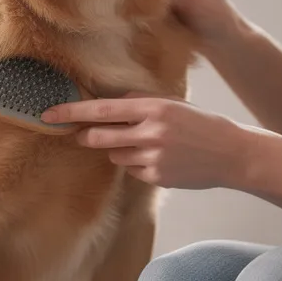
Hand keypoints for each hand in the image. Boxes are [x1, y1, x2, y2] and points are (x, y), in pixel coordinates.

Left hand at [42, 94, 248, 189]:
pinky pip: (133, 170)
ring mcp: (153, 158)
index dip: (72, 112)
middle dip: (87, 136)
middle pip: (100, 137)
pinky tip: (162, 159)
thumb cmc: (202, 124)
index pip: (102, 110)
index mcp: (154, 108)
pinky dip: (138, 164)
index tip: (49, 113)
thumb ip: (141, 103)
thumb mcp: (173, 104)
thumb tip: (108, 105)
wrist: (232, 153)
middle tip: (82, 135)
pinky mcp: (157, 177)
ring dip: (121, 150)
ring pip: (116, 156)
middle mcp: (151, 133)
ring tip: (148, 145)